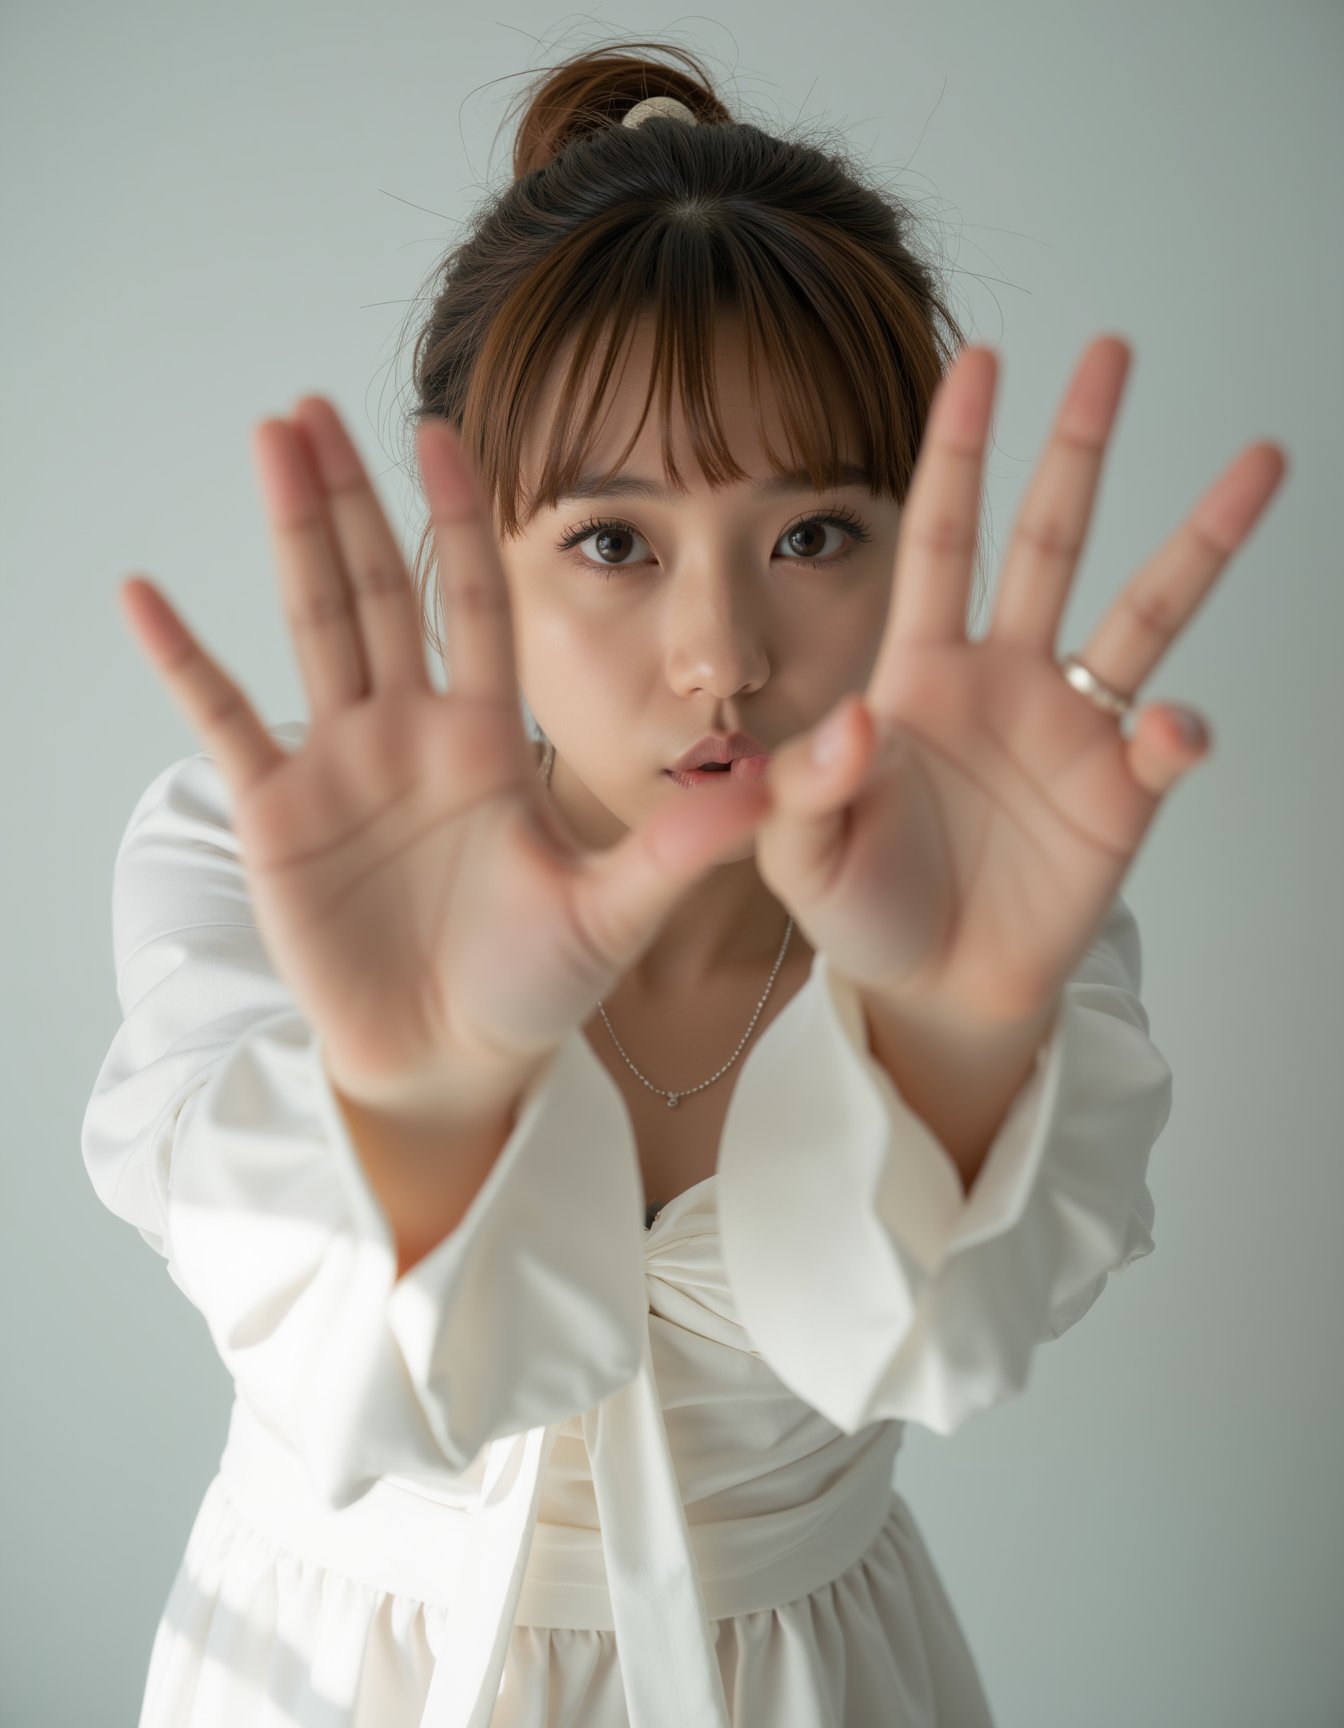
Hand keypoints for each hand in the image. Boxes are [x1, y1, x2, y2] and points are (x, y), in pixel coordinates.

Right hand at [118, 399, 773, 1107]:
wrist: (453, 1062)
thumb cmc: (534, 987)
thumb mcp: (614, 914)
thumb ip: (679, 848)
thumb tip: (765, 787)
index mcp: (486, 737)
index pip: (475, 602)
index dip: (460, 518)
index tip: (446, 430)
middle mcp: (410, 732)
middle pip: (376, 590)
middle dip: (351, 498)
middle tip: (314, 404)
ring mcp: (338, 766)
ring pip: (308, 625)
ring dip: (288, 534)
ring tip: (268, 441)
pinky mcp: (276, 816)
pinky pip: (223, 721)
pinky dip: (182, 661)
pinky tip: (144, 596)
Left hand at [753, 336, 1287, 1024]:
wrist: (934, 988)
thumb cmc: (863, 908)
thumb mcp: (798, 854)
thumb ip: (806, 789)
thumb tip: (859, 726)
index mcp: (920, 673)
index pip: (943, 539)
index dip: (959, 451)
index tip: (981, 361)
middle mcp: (1006, 678)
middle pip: (1051, 540)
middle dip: (1080, 447)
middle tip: (1115, 351)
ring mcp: (1071, 730)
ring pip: (1145, 614)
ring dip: (1199, 541)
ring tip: (1258, 463)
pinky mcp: (1121, 795)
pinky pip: (1165, 745)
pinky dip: (1178, 734)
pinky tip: (1171, 734)